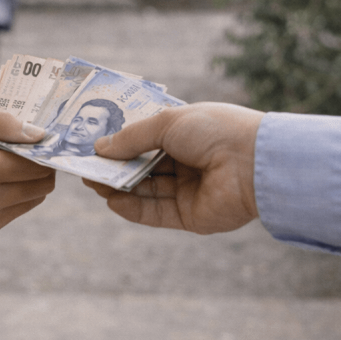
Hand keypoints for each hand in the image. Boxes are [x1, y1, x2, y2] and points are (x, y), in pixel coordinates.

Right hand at [0, 109, 54, 236]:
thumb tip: (36, 132)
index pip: (34, 164)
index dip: (43, 149)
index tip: (40, 137)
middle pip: (41, 183)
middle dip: (41, 164)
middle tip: (27, 148)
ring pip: (35, 197)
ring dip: (31, 179)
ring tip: (10, 162)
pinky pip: (18, 209)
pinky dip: (17, 192)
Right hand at [84, 102, 262, 234]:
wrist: (255, 163)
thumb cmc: (214, 131)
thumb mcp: (167, 123)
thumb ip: (131, 137)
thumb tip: (100, 148)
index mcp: (186, 135)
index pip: (147, 140)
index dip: (122, 142)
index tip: (94, 143)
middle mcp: (187, 163)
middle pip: (143, 167)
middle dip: (115, 166)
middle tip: (85, 166)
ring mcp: (189, 191)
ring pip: (145, 191)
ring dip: (118, 187)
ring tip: (92, 182)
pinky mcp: (191, 216)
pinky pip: (156, 213)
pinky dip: (133, 209)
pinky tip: (111, 201)